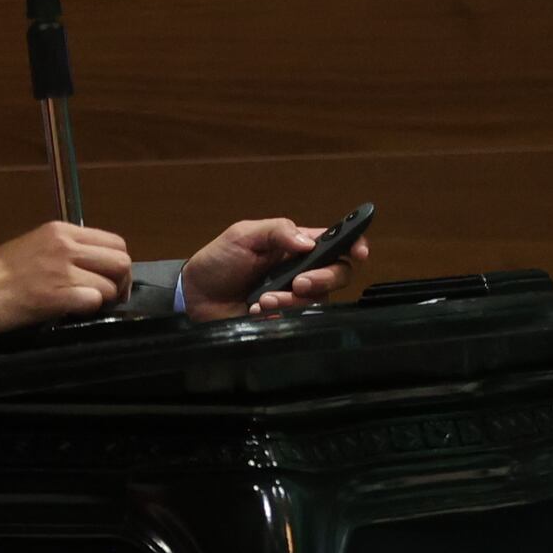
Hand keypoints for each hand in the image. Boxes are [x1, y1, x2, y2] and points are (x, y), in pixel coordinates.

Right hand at [0, 221, 133, 346]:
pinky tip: (73, 313)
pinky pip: (94, 301)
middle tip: (108, 299)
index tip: (110, 281)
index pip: (114, 241)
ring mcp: (61, 269)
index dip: (118, 265)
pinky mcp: (56, 295)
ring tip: (86, 308)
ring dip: (105, 300)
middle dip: (121, 283)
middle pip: (121, 260)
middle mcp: (65, 244)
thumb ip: (64, 252)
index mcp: (60, 230)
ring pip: (112, 284)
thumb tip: (93, 267)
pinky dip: (90, 311)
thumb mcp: (32, 248)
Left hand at [180, 217, 371, 321]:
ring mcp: (295, 298)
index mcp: (297, 246)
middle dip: (323, 279)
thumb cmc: (218, 261)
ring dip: (293, 301)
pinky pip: (300, 321)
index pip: (336, 243)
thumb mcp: (243, 235)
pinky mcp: (284, 319)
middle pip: (338, 274)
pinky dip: (281, 315)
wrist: (194, 297)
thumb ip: (277, 231)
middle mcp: (302, 271)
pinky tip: (259, 311)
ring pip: (319, 301)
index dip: (354, 245)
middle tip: (297, 282)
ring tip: (264, 299)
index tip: (358, 252)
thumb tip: (309, 242)